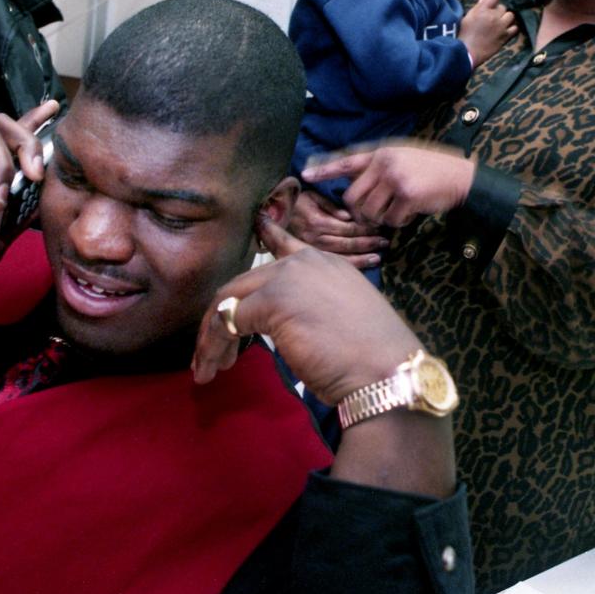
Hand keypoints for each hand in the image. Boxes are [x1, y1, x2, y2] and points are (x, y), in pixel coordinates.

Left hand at [192, 219, 419, 403]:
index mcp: (325, 263)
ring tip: (207, 368)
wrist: (387, 372)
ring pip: (229, 301)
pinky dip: (216, 345)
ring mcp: (287, 278)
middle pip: (243, 283)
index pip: (284, 244)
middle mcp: (304, 262)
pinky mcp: (273, 301)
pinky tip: (218, 365)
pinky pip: (228, 321)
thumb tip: (284, 323)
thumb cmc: (372, 359)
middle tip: (211, 355)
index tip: (258, 221)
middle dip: (219, 319)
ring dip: (211, 337)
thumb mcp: (340, 318)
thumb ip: (309, 307)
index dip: (268, 234)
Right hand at [288, 189, 386, 268]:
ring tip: (378, 256)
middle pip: (346, 243)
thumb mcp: (311, 196)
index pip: (346, 227)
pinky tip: (364, 264)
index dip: (364, 228)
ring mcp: (312, 249)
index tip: (379, 228)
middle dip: (367, 243)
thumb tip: (348, 216)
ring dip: (362, 256)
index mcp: (317, 221)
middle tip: (385, 242)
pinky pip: (333, 263)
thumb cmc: (295, 201)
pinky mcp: (310, 256)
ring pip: (341, 256)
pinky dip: (350, 265)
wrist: (272, 214)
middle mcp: (315, 237)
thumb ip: (330, 205)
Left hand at [302, 143, 474, 226]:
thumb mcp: (401, 158)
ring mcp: (396, 178)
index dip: (324, 170)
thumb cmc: (430, 170)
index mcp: (381, 153)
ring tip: (397, 211)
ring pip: (369, 211)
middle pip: (352, 197)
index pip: (346, 162)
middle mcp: (385, 162)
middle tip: (375, 215)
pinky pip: (390, 220)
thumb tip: (352, 186)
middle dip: (360, 212)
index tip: (305, 175)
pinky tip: (410, 214)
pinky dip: (398, 223)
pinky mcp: (407, 195)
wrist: (461, 177)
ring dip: (381, 219)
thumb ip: (378, 168)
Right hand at [459, 0, 516, 64]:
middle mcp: (493, 17)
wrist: (467, 53)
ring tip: (499, 23)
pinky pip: (514, 28)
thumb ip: (476, 8)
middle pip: (502, 7)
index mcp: (482, 10)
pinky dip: (511, 28)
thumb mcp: (466, 18)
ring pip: (510, 15)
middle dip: (497, 11)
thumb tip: (484, 1)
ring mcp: (500, 27)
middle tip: (491, 18)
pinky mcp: (505, 36)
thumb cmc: (464, 35)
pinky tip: (505, 30)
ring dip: (505, 18)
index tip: (490, 4)